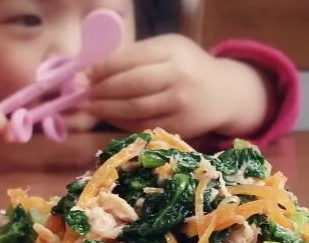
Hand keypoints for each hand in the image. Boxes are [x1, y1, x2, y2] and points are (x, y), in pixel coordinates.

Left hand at [86, 34, 271, 138]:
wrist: (225, 93)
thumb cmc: (187, 68)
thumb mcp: (167, 51)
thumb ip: (136, 57)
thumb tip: (93, 70)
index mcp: (173, 51)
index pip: (131, 59)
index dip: (104, 68)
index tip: (85, 74)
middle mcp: (179, 76)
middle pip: (131, 85)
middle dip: (102, 90)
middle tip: (83, 94)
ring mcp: (180, 103)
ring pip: (135, 109)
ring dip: (107, 109)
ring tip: (91, 107)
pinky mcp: (180, 126)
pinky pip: (143, 125)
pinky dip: (121, 123)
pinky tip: (110, 118)